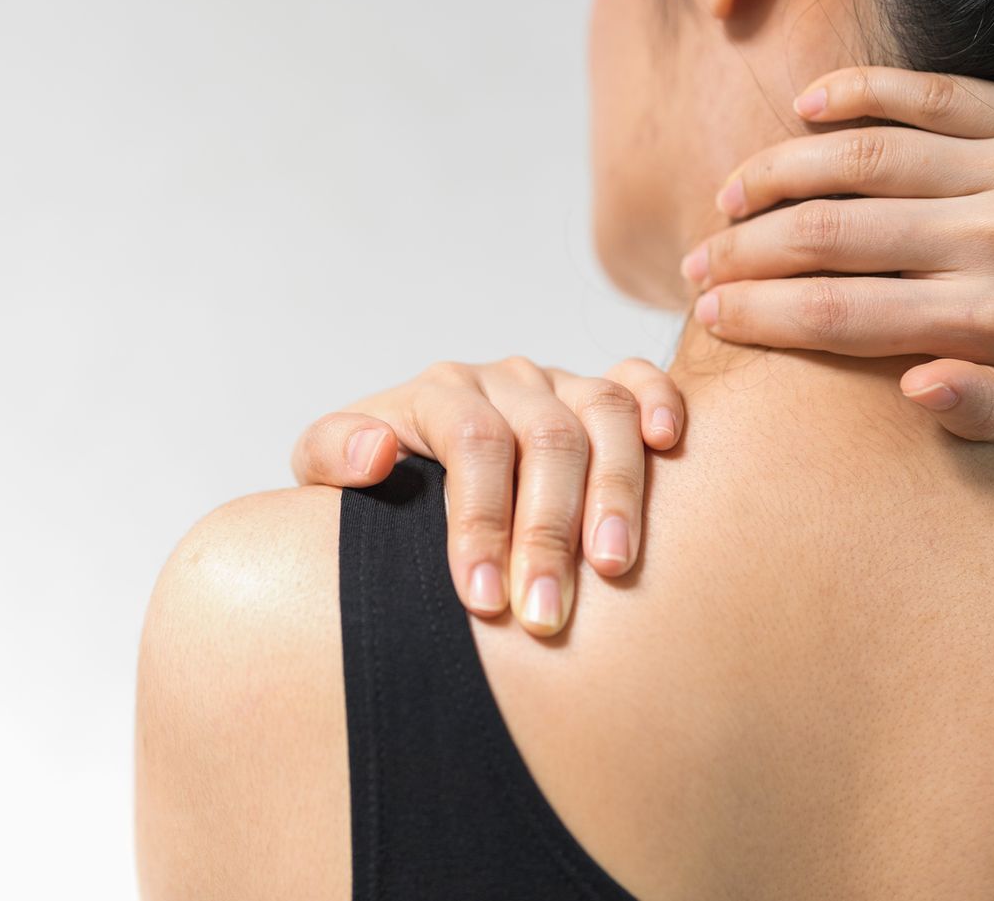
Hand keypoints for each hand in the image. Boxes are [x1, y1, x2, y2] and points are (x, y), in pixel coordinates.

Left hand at [290, 357, 684, 636]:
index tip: (484, 600)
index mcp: (439, 392)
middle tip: (547, 613)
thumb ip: (332, 455)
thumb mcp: (324, 471)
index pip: (472, 442)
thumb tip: (375, 453)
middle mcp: (505, 378)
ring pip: (603, 412)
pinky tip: (669, 445)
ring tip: (613, 567)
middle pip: (544, 437)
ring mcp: (559, 382)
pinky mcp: (600, 393)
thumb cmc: (376, 487)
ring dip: (615, 491)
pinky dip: (661, 401)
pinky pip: (640, 379)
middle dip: (547, 531)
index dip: (481, 520)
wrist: (406, 466)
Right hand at [682, 66, 993, 440]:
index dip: (759, 314)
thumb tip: (909, 391)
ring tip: (731, 197)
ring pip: (867, 155)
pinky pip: (931, 92)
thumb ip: (982, 413)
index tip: (706, 314)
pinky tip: (803, 111)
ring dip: (780, 171)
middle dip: (747, 250)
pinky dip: (858, 93)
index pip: (842, 314)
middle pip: (835, 233)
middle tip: (700, 262)